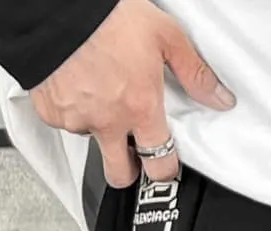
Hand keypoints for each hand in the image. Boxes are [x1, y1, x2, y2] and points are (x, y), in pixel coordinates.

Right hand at [31, 0, 234, 188]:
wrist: (58, 5)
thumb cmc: (108, 16)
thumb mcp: (164, 35)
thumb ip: (193, 72)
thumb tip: (220, 98)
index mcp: (140, 108)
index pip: (159, 165)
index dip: (165, 168)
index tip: (165, 162)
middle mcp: (108, 122)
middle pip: (120, 174)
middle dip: (128, 169)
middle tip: (132, 150)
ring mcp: (77, 119)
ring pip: (91, 142)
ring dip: (99, 128)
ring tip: (101, 94)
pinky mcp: (50, 111)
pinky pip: (64, 121)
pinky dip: (72, 108)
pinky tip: (77, 83)